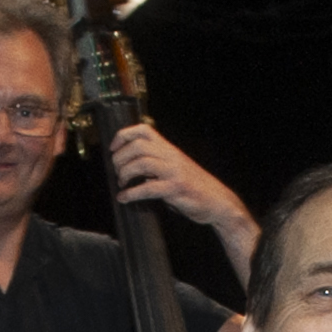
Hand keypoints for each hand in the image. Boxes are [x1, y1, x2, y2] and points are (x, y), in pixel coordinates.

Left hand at [110, 125, 253, 237]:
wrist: (218, 201)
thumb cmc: (194, 187)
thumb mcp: (175, 169)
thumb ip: (156, 165)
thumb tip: (131, 168)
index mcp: (169, 149)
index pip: (144, 130)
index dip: (123, 136)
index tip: (113, 149)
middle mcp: (171, 156)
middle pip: (138, 145)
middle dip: (120, 158)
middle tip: (117, 171)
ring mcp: (174, 171)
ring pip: (142, 163)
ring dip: (125, 173)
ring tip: (122, 183)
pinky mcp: (176, 188)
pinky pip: (148, 188)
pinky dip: (131, 193)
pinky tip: (124, 198)